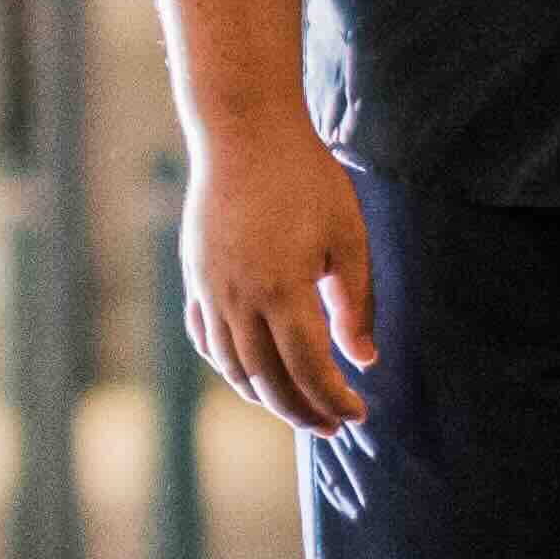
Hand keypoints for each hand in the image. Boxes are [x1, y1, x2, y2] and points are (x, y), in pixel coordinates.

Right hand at [179, 118, 375, 435]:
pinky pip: (207, 339)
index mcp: (282, 290)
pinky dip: (230, 365)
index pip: (307, 369)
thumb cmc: (305, 178)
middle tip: (332, 426)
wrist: (243, 132)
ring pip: (232, 366)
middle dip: (301, 411)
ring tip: (296, 406)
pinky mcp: (195, 277)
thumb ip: (356, 304)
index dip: (333, 399)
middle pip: (267, 380)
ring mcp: (209, 290)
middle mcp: (238, 299)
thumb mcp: (348, 238)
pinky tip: (253, 370)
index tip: (359, 413)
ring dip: (265, 395)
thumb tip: (364, 360)